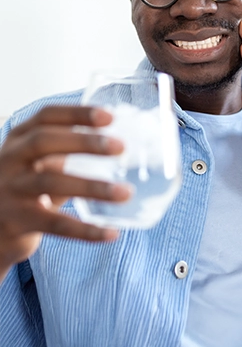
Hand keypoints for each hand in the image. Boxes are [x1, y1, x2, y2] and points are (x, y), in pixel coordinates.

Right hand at [0, 106, 130, 280]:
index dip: (77, 114)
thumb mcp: (40, 162)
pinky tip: (110, 233)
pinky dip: (85, 230)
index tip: (109, 117)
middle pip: (44, 141)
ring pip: (51, 183)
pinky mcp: (17, 221)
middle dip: (84, 142)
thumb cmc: (25, 187)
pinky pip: (54, 224)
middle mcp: (10, 159)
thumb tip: (116, 142)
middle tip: (120, 147)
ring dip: (92, 187)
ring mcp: (10, 189)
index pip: (46, 116)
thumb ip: (67, 151)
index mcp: (19, 138)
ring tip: (125, 192)